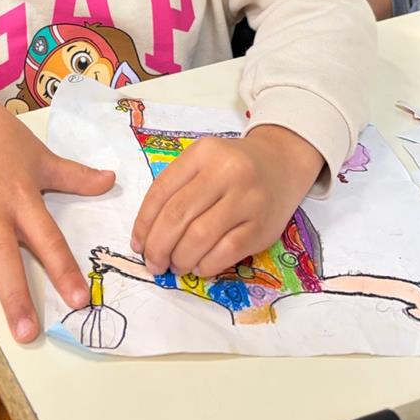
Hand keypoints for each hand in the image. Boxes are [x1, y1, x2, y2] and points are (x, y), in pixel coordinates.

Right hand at [0, 82, 114, 350]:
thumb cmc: (3, 138)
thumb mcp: (41, 156)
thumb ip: (76, 176)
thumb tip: (112, 180)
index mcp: (21, 198)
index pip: (48, 238)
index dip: (63, 269)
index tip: (78, 299)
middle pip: (3, 259)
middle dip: (13, 297)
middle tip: (24, 333)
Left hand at [130, 125, 323, 277]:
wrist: (281, 163)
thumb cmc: (232, 166)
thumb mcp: (203, 162)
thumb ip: (176, 188)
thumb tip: (147, 236)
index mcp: (203, 153)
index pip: (161, 191)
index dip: (144, 223)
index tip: (137, 245)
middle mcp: (226, 172)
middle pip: (178, 216)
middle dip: (158, 246)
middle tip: (154, 263)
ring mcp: (247, 199)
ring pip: (200, 237)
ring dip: (180, 259)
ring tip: (176, 265)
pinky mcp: (263, 226)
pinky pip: (226, 252)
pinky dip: (206, 265)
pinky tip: (199, 266)